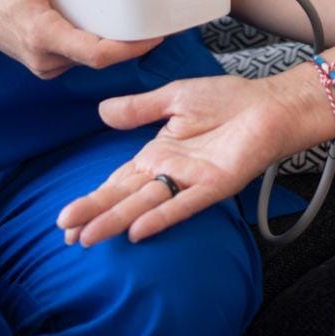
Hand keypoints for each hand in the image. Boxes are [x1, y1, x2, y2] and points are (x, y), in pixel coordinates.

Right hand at [0, 0, 161, 78]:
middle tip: (158, 22)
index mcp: (42, 34)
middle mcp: (47, 58)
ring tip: (139, 21)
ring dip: (115, 44)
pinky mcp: (49, 64)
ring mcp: (47, 65)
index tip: (153, 36)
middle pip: (100, 58)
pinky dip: (98, 44)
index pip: (95, 53)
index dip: (129, 49)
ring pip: (91, 60)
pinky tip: (110, 25)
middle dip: (130, 44)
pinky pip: (81, 58)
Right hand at [55, 68, 327, 244]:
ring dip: (117, 220)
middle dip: (95, 215)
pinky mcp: (215, 185)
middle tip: (66, 235)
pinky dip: (161, 217)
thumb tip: (101, 112)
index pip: (117, 181)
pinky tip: (138, 231)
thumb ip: (139, 108)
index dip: (92, 198)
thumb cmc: (228, 100)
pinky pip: (184, 204)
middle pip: (125, 198)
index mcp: (157, 153)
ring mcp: (190, 181)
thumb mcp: (174, 98)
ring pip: (146, 204)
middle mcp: (170, 172)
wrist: (269, 104)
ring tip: (89, 237)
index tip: (65, 219)